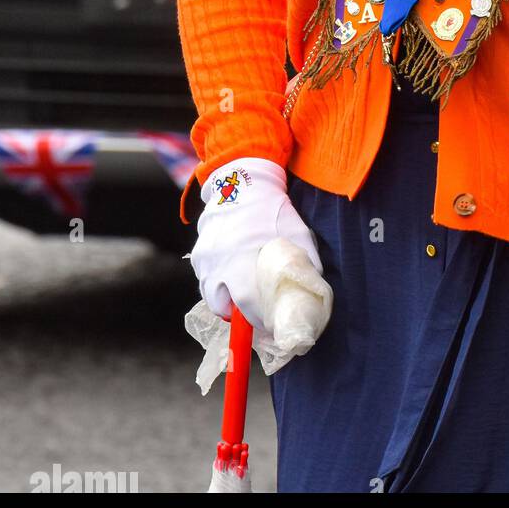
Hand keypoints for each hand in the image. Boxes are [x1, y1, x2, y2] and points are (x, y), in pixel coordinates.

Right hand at [190, 156, 323, 335]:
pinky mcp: (197, 255)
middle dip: (242, 317)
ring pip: (212, 296)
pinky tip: (234, 278)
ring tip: (246, 298)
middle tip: (259, 317)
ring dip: (227, 303)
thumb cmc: (273, 209)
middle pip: (224, 308)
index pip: (247, 307)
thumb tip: (311, 290)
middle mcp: (217, 264)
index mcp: (242, 261)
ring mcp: (203, 260)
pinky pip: (206, 280)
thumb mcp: (297, 233)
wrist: (242, 181)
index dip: (260, 322)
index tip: (271, 326)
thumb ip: (305, 262)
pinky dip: (218, 286)